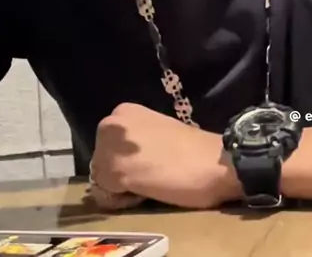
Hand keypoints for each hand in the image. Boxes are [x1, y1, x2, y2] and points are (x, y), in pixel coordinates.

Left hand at [90, 103, 239, 209]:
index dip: (125, 161)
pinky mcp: (113, 171)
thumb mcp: (156, 133)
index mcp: (124, 111)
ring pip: (101, 178)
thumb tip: (126, 160)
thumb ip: (136, 140)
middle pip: (100, 160)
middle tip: (148, 176)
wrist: (211, 161)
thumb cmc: (192, 149)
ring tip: (148, 184)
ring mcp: (109, 146)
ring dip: (120, 188)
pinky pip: (105, 196)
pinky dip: (122, 201)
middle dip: (118, 173)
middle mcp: (111, 123)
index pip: (107, 145)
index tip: (149, 164)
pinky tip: (145, 192)